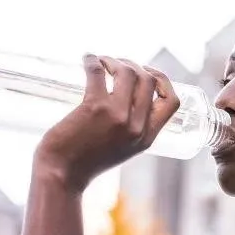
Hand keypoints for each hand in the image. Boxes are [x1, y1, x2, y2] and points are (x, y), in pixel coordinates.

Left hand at [34, 55, 180, 191]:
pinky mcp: (94, 108)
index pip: (172, 102)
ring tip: (102, 62)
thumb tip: (125, 100)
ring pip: (128, 72)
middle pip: (149, 80)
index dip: (163, 81)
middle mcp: (136, 126)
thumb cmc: (86, 162)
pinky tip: (88, 59)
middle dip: (135, 65)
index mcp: (147, 138)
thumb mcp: (122, 150)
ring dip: (115, 60)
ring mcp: (117, 116)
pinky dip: (92, 60)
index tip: (148, 73)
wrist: (62, 175)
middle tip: (117, 65)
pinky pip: (98, 72)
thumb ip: (130, 130)